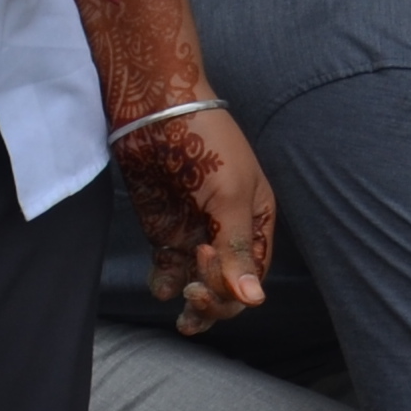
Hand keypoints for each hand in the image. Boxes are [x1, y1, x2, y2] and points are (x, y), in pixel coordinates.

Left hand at [119, 105, 274, 331]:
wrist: (155, 110)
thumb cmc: (206, 142)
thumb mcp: (230, 195)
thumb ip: (236, 248)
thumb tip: (254, 299)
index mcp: (254, 221)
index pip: (252, 275)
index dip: (233, 289)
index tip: (205, 276)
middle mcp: (226, 232)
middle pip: (226, 285)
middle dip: (212, 298)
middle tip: (191, 291)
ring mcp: (194, 233)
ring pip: (198, 284)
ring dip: (191, 301)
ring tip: (179, 298)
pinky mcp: (164, 231)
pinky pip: (168, 270)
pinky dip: (165, 284)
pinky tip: (161, 284)